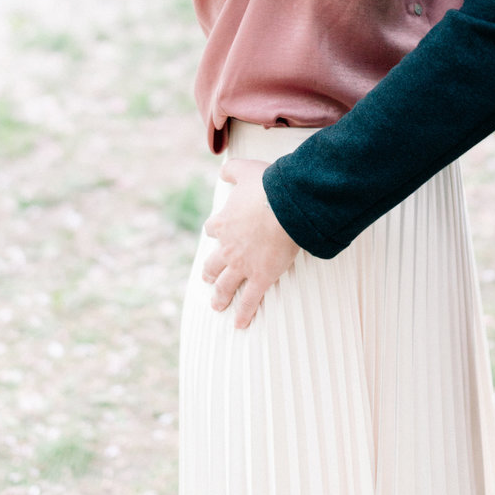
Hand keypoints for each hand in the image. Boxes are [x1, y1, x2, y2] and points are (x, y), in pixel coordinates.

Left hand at [200, 158, 299, 328]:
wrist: (285, 206)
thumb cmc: (268, 186)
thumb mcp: (245, 170)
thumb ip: (232, 170)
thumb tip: (223, 171)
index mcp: (223, 222)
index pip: (213, 229)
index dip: (216, 230)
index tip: (218, 233)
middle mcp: (228, 247)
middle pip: (212, 264)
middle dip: (210, 272)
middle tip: (209, 278)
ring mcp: (242, 265)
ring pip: (225, 285)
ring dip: (220, 296)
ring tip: (217, 305)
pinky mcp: (260, 277)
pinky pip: (249, 300)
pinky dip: (244, 313)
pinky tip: (240, 324)